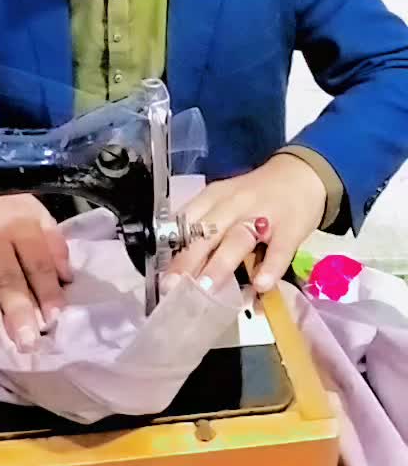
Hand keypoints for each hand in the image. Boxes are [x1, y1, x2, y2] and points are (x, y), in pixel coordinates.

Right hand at [0, 195, 70, 351]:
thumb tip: (67, 278)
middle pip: (7, 278)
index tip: (54, 320)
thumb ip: (53, 244)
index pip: (39, 265)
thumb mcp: (37, 213)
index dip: (47, 292)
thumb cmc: (7, 202)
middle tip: (25, 343)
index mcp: (23, 229)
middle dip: (17, 311)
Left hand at [166, 154, 326, 293]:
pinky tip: (261, 285)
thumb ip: (207, 228)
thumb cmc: (256, 195)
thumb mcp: (226, 202)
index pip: (188, 221)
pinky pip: (279, 249)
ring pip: (237, 239)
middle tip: (174, 287)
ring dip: (220, 265)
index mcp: (214, 197)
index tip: (162, 275)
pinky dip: (270, 267)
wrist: (302, 175)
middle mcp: (234, 204)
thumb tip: (181, 266)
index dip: (173, 248)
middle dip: (188, 260)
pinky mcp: (290, 228)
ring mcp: (262, 216)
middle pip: (207, 231)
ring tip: (206, 290)